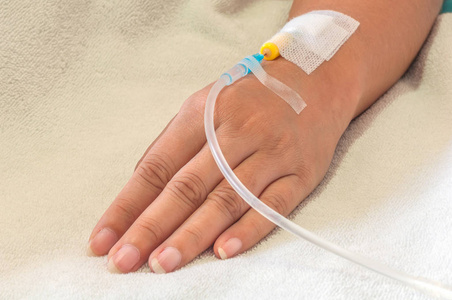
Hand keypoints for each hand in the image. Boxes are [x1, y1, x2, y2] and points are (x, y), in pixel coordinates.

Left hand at [87, 58, 355, 273]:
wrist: (315, 80)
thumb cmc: (251, 96)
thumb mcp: (206, 102)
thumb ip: (173, 142)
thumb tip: (139, 186)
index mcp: (204, 113)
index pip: (158, 166)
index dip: (127, 204)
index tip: (104, 238)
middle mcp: (237, 133)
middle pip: (188, 186)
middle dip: (152, 226)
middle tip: (124, 260)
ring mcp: (271, 153)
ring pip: (227, 199)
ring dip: (193, 234)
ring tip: (163, 263)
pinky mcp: (301, 172)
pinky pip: (273, 205)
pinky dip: (248, 230)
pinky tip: (223, 252)